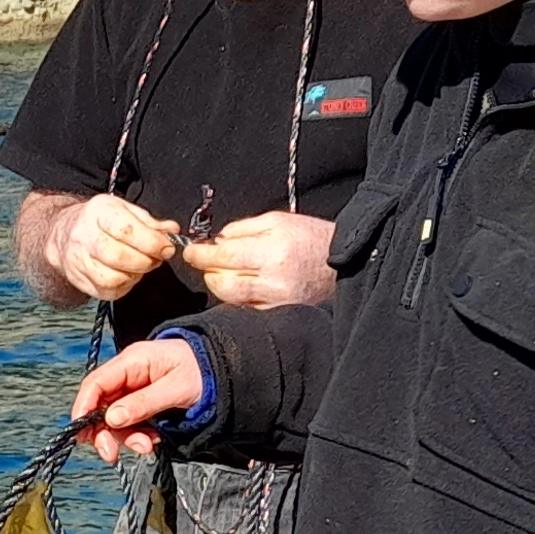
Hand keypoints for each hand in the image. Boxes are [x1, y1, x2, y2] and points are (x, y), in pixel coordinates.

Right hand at [47, 193, 180, 303]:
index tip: (166, 248)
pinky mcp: (78, 280)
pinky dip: (123, 287)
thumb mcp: (125, 210)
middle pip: (119, 257)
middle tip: (156, 259)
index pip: (126, 231)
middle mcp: (84, 236)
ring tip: (140, 267)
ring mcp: (78, 260)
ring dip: (134, 276)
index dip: (152, 243)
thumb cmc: (101, 221)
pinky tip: (127, 276)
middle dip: (145, 261)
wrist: (64, 233)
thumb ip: (150, 222)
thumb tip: (172, 232)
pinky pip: (106, 292)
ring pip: (112, 279)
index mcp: (98, 212)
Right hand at [68, 340, 202, 463]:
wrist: (224, 371)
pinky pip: (131, 424)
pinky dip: (139, 437)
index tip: (83, 433)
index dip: (84, 408)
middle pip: (100, 405)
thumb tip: (112, 418)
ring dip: (126, 438)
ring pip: (114, 419)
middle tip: (110, 454)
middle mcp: (128, 377)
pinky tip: (154, 441)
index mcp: (132, 362)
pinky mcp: (142, 405)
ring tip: (147, 446)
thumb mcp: (176, 388)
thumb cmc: (202, 371)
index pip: (95, 383)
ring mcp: (134, 391)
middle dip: (103, 432)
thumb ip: (143, 403)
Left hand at [183, 209, 335, 309]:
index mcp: (272, 252)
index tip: (191, 252)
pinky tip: (243, 286)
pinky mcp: (281, 313)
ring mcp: (277, 301)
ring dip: (220, 286)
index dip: (201, 255)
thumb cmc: (310, 237)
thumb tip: (216, 241)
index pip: (224, 257)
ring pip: (232, 299)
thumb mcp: (277, 221)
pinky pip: (247, 308)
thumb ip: (243, 229)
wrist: (343, 262)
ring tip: (225, 273)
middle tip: (206, 262)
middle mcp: (273, 280)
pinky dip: (238, 298)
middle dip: (208, 272)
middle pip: (222, 283)